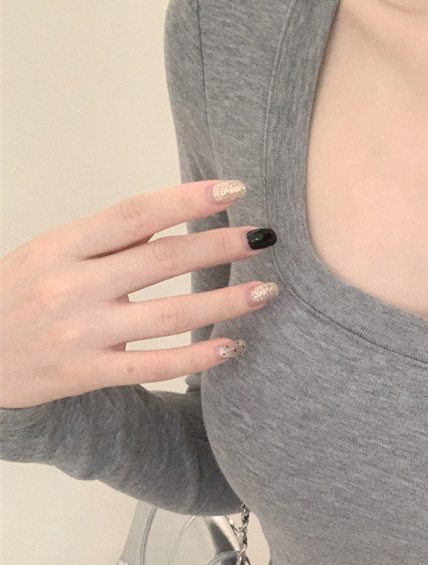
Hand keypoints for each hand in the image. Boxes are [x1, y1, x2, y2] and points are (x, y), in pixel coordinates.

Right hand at [0, 180, 278, 408]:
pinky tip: (232, 346)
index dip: (188, 199)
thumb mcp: (46, 254)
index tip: (234, 190)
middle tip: (265, 237)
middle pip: (161, 259)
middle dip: (220, 245)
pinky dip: (196, 358)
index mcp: (61, 247)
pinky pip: (154, 366)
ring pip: (168, 315)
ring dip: (224, 302)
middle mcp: (73, 287)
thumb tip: (170, 217)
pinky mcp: (88, 374)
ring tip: (265, 290)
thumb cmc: (12, 298)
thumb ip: (104, 240)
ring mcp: (82, 334)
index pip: (135, 214)